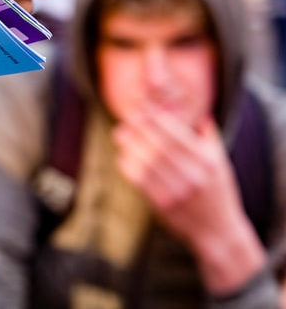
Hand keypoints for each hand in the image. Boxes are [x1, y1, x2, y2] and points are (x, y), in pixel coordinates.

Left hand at [112, 106, 263, 294]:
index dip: (157, 120)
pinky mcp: (164, 204)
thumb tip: (200, 114)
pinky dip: (129, 166)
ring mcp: (179, 191)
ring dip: (130, 146)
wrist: (217, 230)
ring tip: (119, 134)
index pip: (178, 134)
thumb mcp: (221, 164)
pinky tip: (123, 157)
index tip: (143, 110)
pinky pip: (141, 181)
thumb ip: (209, 139)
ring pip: (147, 162)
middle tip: (125, 119)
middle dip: (140, 130)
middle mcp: (195, 175)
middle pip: (160, 146)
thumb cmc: (217, 192)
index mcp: (209, 162)